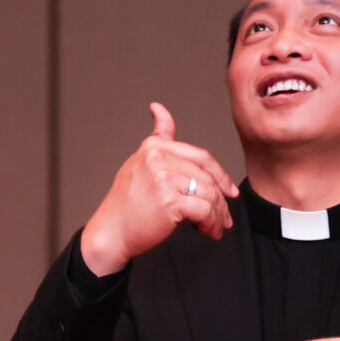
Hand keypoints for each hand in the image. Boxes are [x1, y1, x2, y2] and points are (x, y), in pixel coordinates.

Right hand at [78, 103, 237, 275]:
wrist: (110, 232)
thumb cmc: (126, 204)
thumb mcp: (139, 162)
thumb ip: (158, 137)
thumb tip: (158, 108)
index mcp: (154, 146)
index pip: (201, 157)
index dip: (220, 175)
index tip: (229, 191)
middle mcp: (158, 157)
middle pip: (207, 177)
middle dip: (220, 200)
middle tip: (224, 218)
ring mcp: (163, 178)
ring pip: (209, 194)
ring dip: (217, 214)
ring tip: (215, 227)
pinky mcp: (169, 200)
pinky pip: (205, 210)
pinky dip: (211, 223)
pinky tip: (207, 230)